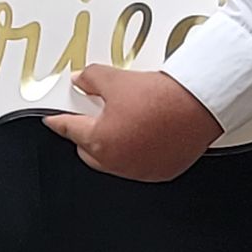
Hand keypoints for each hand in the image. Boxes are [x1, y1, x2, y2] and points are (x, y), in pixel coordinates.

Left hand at [43, 65, 221, 182]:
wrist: (199, 105)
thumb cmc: (162, 98)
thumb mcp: (115, 79)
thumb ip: (90, 79)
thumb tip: (82, 80)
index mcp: (99, 141)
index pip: (68, 129)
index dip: (58, 121)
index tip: (52, 120)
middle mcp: (117, 162)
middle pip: (87, 149)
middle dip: (85, 133)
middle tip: (93, 114)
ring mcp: (139, 170)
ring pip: (113, 159)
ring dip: (111, 143)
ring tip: (124, 119)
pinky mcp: (160, 172)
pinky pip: (138, 164)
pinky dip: (135, 151)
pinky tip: (143, 132)